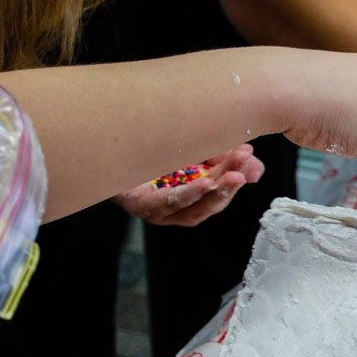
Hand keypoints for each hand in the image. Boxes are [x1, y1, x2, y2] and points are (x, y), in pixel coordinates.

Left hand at [114, 144, 264, 225]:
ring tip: (233, 176)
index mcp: (189, 197)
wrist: (101, 144)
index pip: (219, 192)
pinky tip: (204, 182)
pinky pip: (166, 204)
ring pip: (192, 209)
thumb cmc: (148, 148)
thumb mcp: (192, 150)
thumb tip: (256, 169)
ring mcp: (156, 211)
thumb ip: (223, 159)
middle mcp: (174, 210)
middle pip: (208, 203)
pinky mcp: (138, 205)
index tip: (251, 159)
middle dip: (231, 184)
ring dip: (215, 193)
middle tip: (245, 164)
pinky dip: (188, 195)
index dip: (238, 178)